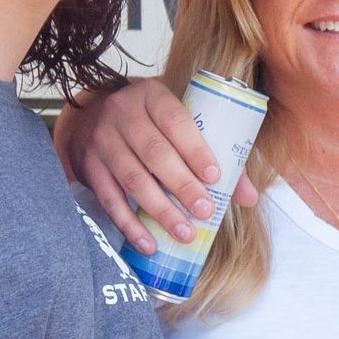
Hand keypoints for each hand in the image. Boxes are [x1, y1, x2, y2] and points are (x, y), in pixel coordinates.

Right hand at [57, 80, 256, 254]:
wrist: (91, 117)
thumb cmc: (148, 120)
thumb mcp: (175, 118)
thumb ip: (213, 150)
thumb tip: (248, 196)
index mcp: (151, 95)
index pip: (175, 120)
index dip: (195, 149)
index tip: (214, 177)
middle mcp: (122, 114)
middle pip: (155, 153)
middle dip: (182, 186)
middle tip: (204, 212)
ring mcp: (103, 141)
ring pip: (133, 180)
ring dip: (160, 210)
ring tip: (184, 233)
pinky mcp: (90, 167)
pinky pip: (110, 199)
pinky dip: (130, 225)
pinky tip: (149, 243)